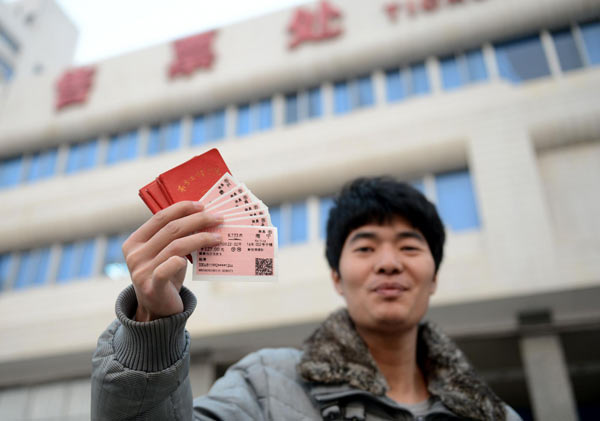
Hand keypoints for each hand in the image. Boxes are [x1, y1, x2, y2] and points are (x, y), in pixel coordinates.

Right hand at [122, 201, 222, 321]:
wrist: (157, 309)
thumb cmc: (165, 275)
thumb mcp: (166, 254)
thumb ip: (175, 238)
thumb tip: (203, 217)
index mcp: (135, 242)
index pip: (159, 218)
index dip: (182, 209)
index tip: (202, 205)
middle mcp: (135, 255)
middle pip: (171, 229)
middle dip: (198, 220)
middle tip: (218, 218)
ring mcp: (141, 271)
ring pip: (176, 246)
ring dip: (201, 238)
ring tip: (218, 237)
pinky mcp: (152, 287)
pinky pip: (168, 268)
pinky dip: (182, 260)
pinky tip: (200, 254)